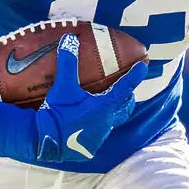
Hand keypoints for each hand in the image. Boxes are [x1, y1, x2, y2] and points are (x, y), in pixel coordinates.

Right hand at [33, 35, 147, 162]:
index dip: (135, 76)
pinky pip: (96, 136)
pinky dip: (96, 127)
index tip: (143, 67)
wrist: (44, 142)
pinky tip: (87, 124)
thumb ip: (68, 63)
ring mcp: (98, 138)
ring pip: (111, 123)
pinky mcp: (89, 149)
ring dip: (111, 114)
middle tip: (128, 90)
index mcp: (104, 107)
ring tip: (106, 106)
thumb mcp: (63, 87)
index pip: (125, 88)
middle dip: (127, 98)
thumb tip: (69, 39)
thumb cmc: (57, 113)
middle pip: (124, 109)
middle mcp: (106, 123)